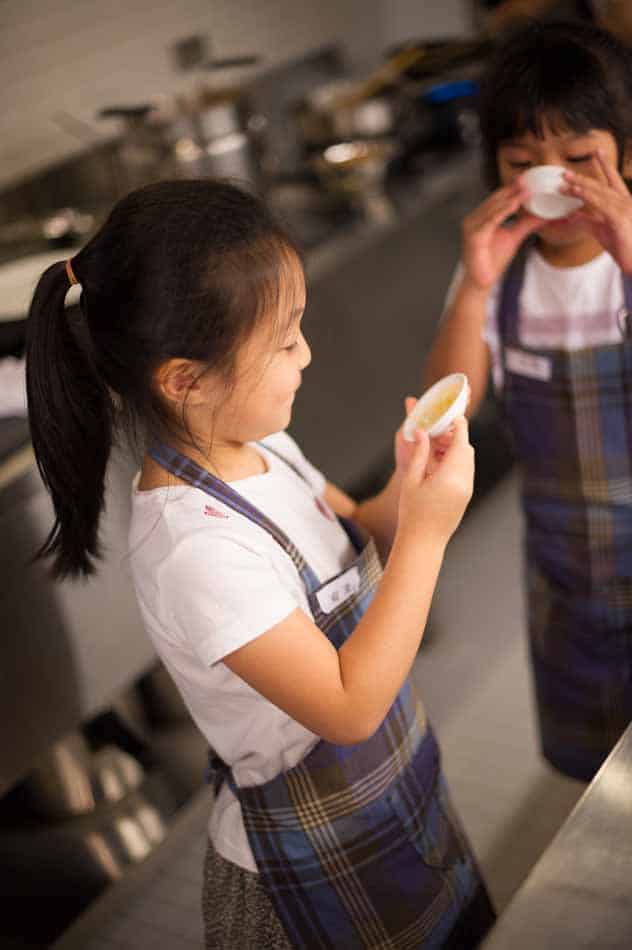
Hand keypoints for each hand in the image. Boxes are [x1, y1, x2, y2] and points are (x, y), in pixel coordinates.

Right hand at [397, 416, 473, 543]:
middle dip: (454, 438)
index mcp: (451, 475)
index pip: (461, 441)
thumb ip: (419, 453)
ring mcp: (467, 489)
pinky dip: (454, 463)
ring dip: (454, 450)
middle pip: (466, 449)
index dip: (458, 425)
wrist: (423, 542)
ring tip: (432, 450)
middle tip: (435, 434)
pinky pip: (465, 471)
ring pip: (467, 460)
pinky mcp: (465, 496)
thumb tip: (423, 433)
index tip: (450, 416)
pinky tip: (436, 465)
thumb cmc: (413, 514)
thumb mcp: (411, 480)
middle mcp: (464, 481)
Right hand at [462, 180, 540, 290]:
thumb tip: (544, 216)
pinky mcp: (473, 236)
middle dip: (511, 190)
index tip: (527, 179)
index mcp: (482, 217)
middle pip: (495, 200)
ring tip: (525, 190)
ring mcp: (472, 226)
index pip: (498, 199)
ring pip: (493, 208)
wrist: (481, 281)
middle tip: (527, 179)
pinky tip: (514, 205)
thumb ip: (526, 224)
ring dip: (510, 198)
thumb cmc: (492, 261)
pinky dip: (502, 212)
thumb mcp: (514, 237)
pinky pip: (490, 221)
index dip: (512, 189)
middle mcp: (474, 219)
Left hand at [562, 152, 631, 273]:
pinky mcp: (619, 218)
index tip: (597, 151)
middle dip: (582, 177)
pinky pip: (600, 203)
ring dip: (580, 185)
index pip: (613, 179)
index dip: (605, 165)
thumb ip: (586, 221)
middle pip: (601, 184)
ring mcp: (624, 208)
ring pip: (598, 192)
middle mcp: (625, 201)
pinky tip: (576, 191)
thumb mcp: (601, 230)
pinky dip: (587, 196)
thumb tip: (570, 215)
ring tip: (564, 180)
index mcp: (623, 202)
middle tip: (564, 172)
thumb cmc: (623, 246)